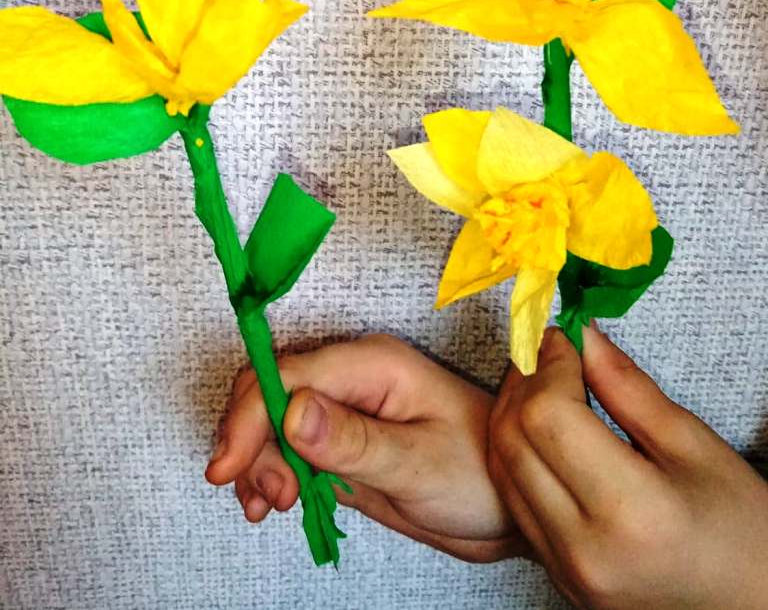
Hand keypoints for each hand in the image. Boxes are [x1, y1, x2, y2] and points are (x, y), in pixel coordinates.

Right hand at [206, 334, 527, 561]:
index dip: (250, 416)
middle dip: (250, 438)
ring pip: (272, 418)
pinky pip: (289, 445)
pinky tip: (273, 500)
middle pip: (270, 389)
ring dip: (257, 458)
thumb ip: (353, 440)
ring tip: (271, 504)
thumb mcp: (417, 463)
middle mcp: (352, 377)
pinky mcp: (342, 440)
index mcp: (372, 364)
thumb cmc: (480, 475)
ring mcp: (344, 408)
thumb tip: (291, 412)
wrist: (507, 505)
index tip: (229, 467)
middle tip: (265, 494)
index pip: (289, 374)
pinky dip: (270, 470)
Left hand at [488, 324, 767, 608]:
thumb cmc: (741, 531)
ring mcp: (564, 569)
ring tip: (544, 382)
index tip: (565, 337)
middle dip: (524, 382)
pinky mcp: (555, 576)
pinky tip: (541, 428)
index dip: (550, 364)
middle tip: (551, 351)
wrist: (748, 609)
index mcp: (631, 512)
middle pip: (514, 439)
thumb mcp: (696, 447)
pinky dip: (515, 452)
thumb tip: (582, 337)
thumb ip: (629, 388)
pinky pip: (513, 500)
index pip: (549, 416)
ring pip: (502, 467)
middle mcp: (584, 547)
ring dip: (511, 412)